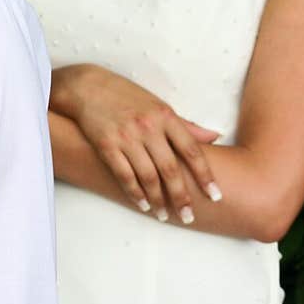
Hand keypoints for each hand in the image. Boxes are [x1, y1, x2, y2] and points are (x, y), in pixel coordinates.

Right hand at [51, 65, 222, 222]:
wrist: (88, 86)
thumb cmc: (128, 96)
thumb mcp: (159, 105)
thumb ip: (185, 125)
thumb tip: (214, 137)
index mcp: (165, 116)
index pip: (191, 150)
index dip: (205, 175)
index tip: (216, 195)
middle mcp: (147, 127)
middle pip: (170, 169)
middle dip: (181, 197)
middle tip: (189, 216)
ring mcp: (126, 136)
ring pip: (147, 177)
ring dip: (158, 201)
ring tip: (165, 215)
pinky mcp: (106, 145)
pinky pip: (124, 175)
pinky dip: (134, 193)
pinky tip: (143, 205)